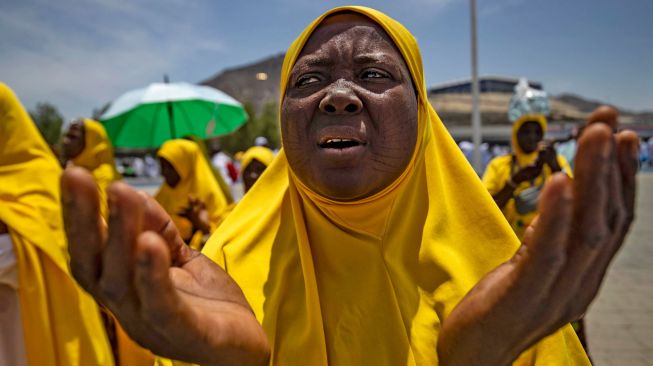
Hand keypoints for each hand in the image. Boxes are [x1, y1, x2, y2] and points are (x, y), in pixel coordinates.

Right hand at [61, 168, 268, 365]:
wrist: (245, 346)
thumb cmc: (207, 303)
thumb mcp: (181, 257)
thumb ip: (157, 229)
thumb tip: (127, 191)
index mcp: (123, 291)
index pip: (89, 254)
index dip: (77, 217)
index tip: (72, 173)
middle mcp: (128, 310)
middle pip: (95, 266)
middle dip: (84, 219)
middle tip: (77, 176)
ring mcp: (154, 326)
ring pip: (125, 283)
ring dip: (120, 237)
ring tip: (121, 195)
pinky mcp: (187, 334)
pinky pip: (164, 306)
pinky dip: (153, 275)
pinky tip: (151, 244)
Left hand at [438, 124, 638, 364]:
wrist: (471, 358)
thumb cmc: (498, 308)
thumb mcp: (530, 266)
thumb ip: (551, 237)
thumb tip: (565, 192)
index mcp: (584, 276)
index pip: (612, 221)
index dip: (622, 177)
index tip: (623, 136)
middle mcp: (580, 286)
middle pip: (605, 219)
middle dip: (611, 168)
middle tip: (610, 124)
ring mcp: (555, 295)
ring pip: (584, 231)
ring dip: (593, 180)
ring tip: (595, 136)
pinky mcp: (522, 299)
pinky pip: (546, 253)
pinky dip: (556, 215)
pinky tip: (560, 180)